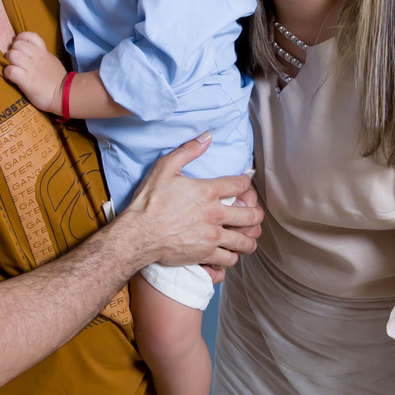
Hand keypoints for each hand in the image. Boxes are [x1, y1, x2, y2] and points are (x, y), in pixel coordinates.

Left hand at [3, 32, 67, 113]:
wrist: (64, 95)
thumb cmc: (57, 80)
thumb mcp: (51, 61)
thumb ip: (41, 55)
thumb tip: (30, 52)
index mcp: (43, 51)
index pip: (29, 36)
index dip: (20, 39)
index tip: (19, 47)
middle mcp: (37, 57)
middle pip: (17, 44)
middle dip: (12, 51)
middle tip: (13, 61)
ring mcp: (31, 68)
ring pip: (12, 55)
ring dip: (8, 61)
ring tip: (12, 68)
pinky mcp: (26, 81)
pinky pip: (10, 71)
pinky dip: (8, 73)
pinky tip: (11, 77)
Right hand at [119, 133, 262, 270]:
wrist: (139, 234)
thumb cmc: (149, 201)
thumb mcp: (165, 168)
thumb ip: (188, 150)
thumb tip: (207, 136)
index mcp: (208, 191)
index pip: (240, 185)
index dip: (246, 183)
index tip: (245, 185)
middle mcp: (215, 214)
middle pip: (250, 215)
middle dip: (256, 214)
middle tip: (254, 214)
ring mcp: (212, 236)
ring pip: (244, 241)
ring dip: (249, 239)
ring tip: (249, 237)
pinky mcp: (206, 254)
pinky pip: (230, 258)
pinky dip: (233, 256)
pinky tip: (231, 252)